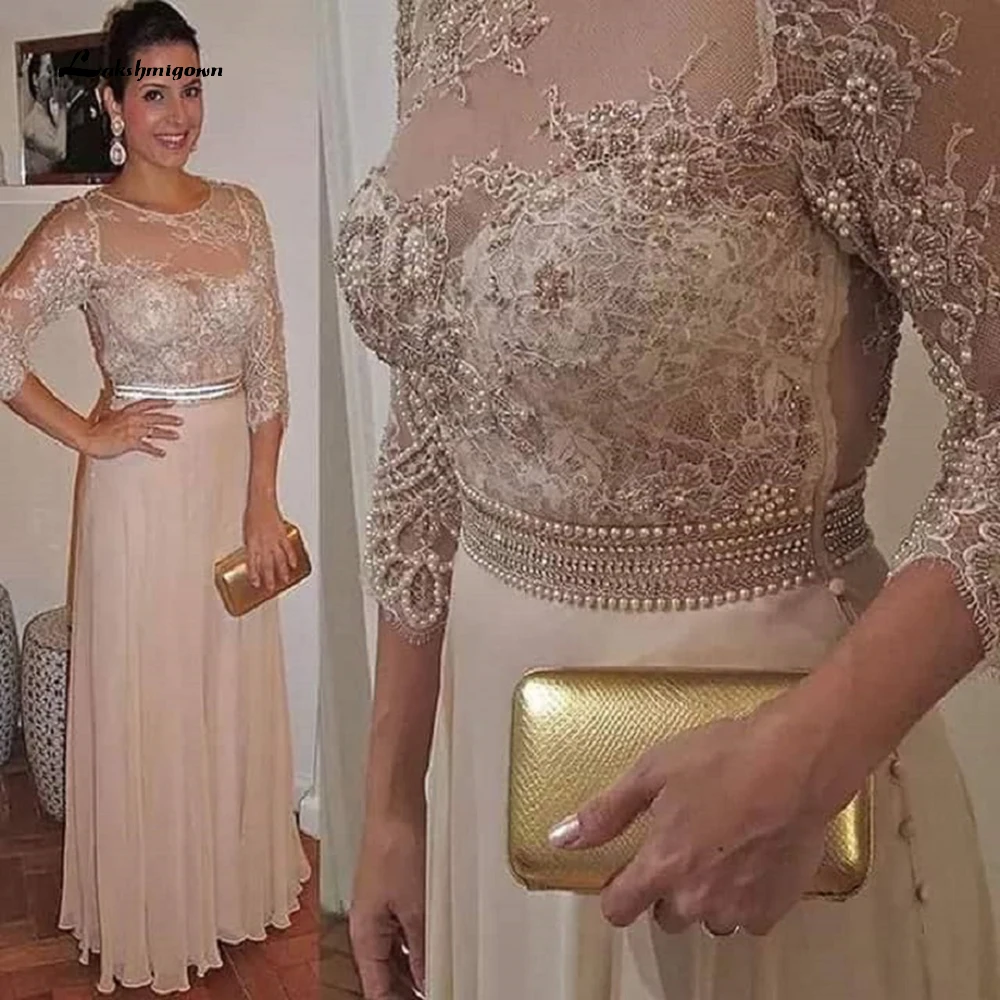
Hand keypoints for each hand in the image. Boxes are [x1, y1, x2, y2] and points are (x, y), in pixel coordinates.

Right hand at [80, 398, 182, 458]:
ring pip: (154, 431)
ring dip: (167, 433)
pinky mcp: (130, 443)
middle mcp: (133, 419)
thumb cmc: (92, 426)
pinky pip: (146, 446)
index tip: (171, 402)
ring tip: (176, 435)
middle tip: (180, 421)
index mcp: (127, 411)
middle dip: (169, 419)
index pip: (148, 403)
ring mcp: (133, 431)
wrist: (87, 437)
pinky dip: (155, 450)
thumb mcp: (102, 411)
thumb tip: (106, 391)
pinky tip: (162, 453)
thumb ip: (107, 402)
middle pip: (155, 417)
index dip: (161, 402)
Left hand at [242, 498, 296, 591]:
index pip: (253, 563)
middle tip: (270, 588)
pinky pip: (288, 549)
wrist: (262, 501)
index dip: (254, 574)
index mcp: (252, 542)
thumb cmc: (252, 514)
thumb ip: (251, 546)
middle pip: (267, 564)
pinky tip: (293, 565)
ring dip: (282, 571)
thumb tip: (253, 558)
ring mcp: (274, 539)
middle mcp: (264, 542)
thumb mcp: (247, 532)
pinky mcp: (283, 535)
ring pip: (279, 559)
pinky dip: (292, 558)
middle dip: (269, 578)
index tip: (256, 584)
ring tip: (284, 580)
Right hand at [350, 807, 426, 999]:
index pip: (376, 989)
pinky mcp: (394, 894)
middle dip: (405, 991)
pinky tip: (435, 953)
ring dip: (413, 971)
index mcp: (365, 935)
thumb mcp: (417, 908)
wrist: (396, 809)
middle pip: (384, 974)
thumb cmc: (396, 847)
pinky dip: (418, 947)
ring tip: (437, 984)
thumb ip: (423, 949)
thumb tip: (428, 980)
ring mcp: (381, 910)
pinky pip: (404, 933)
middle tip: (433, 996)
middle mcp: (369, 925)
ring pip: (395, 955)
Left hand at [548, 699, 838, 935]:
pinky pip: (748, 916)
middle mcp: (697, 898)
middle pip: (665, 915)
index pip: (619, 909)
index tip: (623, 874)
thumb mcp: (651, 772)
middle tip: (682, 843)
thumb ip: (605, 812)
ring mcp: (739, 906)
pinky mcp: (776, 906)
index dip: (616, 892)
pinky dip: (745, 894)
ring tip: (719, 847)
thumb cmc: (725, 759)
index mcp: (662, 866)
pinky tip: (749, 856)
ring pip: (708, 917)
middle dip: (667, 887)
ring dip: (707, 893)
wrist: (796, 762)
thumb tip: (561, 837)